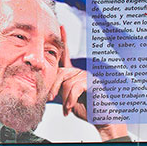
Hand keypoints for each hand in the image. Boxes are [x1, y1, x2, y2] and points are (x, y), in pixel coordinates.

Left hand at [49, 26, 127, 141]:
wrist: (103, 119)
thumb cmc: (86, 109)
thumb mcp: (67, 98)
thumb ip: (58, 89)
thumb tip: (44, 89)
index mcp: (74, 73)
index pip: (66, 56)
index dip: (63, 40)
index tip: (60, 26)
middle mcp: (81, 71)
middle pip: (60, 72)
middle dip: (53, 87)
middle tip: (51, 99)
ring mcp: (88, 75)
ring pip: (66, 82)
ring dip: (63, 99)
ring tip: (66, 109)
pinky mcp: (92, 82)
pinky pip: (74, 88)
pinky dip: (69, 101)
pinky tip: (70, 110)